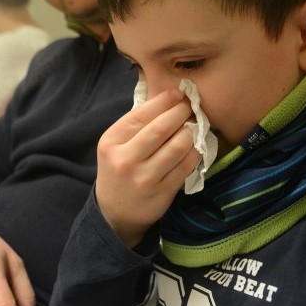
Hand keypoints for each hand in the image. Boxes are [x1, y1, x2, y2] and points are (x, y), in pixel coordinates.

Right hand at [96, 88, 200, 247]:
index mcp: (111, 142)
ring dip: (190, 132)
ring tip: (193, 126)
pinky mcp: (162, 193)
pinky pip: (186, 166)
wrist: (115, 212)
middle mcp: (125, 160)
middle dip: (180, 112)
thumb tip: (170, 98)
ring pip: (178, 146)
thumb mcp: (115, 145)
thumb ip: (136, 125)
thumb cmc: (118, 169)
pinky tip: (194, 146)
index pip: (141, 115)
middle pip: (161, 128)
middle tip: (190, 107)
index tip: (178, 94)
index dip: (164, 101)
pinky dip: (195, 152)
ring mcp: (144, 179)